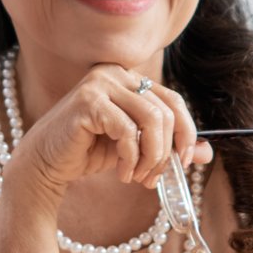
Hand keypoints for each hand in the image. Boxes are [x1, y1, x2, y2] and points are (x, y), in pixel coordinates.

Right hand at [2, 63, 212, 206]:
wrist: (45, 164)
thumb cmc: (88, 152)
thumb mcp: (135, 147)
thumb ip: (167, 145)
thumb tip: (207, 152)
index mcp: (128, 78)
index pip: (173, 100)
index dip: (186, 132)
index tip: (185, 162)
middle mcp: (115, 73)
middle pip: (165, 112)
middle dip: (166, 152)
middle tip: (152, 179)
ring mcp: (100, 83)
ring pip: (151, 120)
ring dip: (151, 157)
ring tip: (138, 177)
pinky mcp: (88, 102)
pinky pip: (127, 131)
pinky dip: (130, 158)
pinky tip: (121, 173)